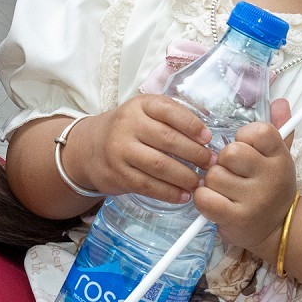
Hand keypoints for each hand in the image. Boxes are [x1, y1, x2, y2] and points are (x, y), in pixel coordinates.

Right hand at [71, 96, 215, 202]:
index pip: (169, 111)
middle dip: (195, 154)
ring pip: (159, 165)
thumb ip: (172, 116)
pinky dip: (169, 193)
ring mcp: (121, 150)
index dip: (192, 125)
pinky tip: (183, 195)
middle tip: (212, 164)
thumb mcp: (145, 112)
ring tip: (200, 183)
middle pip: (167, 139)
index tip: (208, 138)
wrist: (89, 148)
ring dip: (185, 176)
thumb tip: (206, 135)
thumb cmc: (129, 129)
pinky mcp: (118, 174)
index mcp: (140, 105)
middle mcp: (128, 125)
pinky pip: (148, 185)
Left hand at [193, 98, 295, 254]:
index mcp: (280, 157)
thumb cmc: (270, 187)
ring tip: (225, 190)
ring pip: (213, 175)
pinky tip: (215, 202)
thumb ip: (278, 128)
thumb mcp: (278, 157)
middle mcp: (271, 177)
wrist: (278, 230)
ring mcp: (254, 200)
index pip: (258, 131)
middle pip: (230, 153)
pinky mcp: (236, 218)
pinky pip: (205, 197)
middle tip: (232, 173)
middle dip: (223, 162)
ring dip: (212, 182)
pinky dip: (203, 199)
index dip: (243, 138)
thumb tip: (280, 102)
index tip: (246, 150)